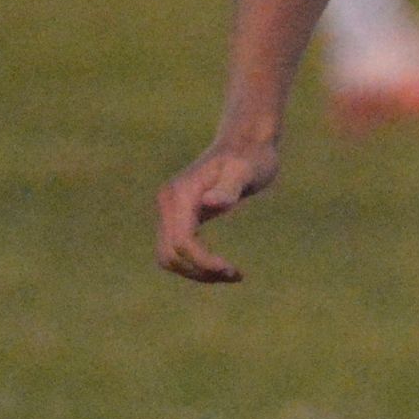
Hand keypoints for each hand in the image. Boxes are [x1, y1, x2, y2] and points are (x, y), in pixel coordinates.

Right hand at [157, 135, 280, 283]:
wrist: (245, 144)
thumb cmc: (250, 158)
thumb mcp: (245, 172)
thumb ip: (229, 188)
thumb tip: (210, 204)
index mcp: (180, 194)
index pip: (181, 242)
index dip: (203, 262)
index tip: (231, 269)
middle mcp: (168, 202)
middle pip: (169, 254)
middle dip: (199, 271)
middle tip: (235, 274)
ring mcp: (170, 210)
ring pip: (169, 257)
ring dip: (196, 272)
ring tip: (231, 273)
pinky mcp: (178, 217)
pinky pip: (177, 250)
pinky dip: (196, 264)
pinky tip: (223, 266)